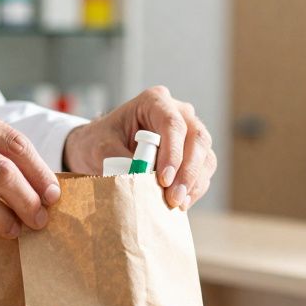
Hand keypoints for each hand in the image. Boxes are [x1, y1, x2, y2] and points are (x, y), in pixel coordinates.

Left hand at [62, 86, 216, 209]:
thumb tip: (139, 178)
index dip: (173, 153)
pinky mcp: (193, 153)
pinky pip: (204, 171)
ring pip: (205, 156)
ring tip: (177, 203)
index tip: (164, 179)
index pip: (173, 124)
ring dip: (194, 182)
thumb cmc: (99, 141)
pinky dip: (195, 188)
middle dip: (188, 171)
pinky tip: (182, 203)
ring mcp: (189, 132)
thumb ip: (117, 159)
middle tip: (174, 198)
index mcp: (154, 101)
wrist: (99, 149)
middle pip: (197, 138)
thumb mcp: (99, 147)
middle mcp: (178, 112)